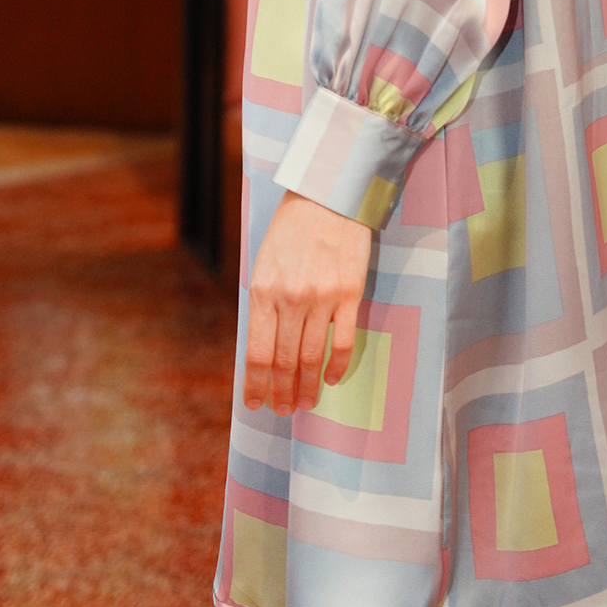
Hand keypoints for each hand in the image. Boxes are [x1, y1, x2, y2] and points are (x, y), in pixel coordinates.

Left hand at [243, 191, 371, 416]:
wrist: (327, 195)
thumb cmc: (291, 229)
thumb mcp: (264, 264)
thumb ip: (263, 303)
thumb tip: (264, 347)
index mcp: (263, 291)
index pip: (258, 353)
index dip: (256, 385)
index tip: (256, 404)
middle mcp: (290, 299)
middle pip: (285, 361)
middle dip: (282, 392)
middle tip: (284, 410)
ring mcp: (322, 298)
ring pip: (313, 357)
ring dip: (308, 386)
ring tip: (306, 402)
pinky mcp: (350, 293)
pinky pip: (343, 341)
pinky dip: (337, 365)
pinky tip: (332, 378)